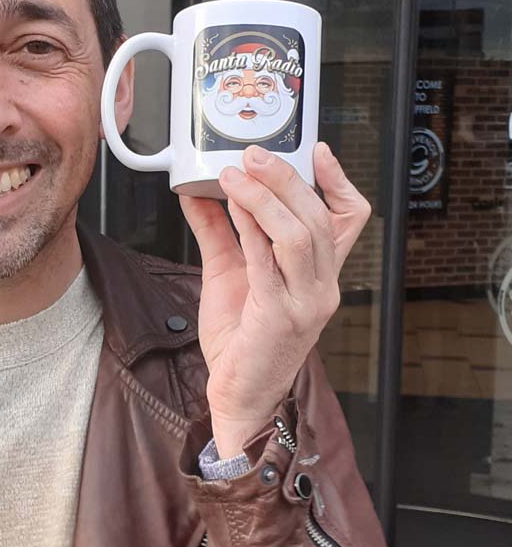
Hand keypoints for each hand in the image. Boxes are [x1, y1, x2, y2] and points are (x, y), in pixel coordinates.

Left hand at [178, 143, 370, 457]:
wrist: (239, 396)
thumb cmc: (240, 341)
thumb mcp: (229, 274)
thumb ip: (219, 232)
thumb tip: (199, 192)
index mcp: (319, 275)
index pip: (348, 219)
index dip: (338, 181)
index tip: (318, 150)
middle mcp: (322, 286)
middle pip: (318, 217)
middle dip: (287, 179)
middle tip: (254, 153)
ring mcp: (305, 301)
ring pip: (299, 234)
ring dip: (266, 198)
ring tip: (237, 174)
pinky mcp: (279, 315)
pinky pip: (268, 262)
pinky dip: (250, 228)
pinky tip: (232, 206)